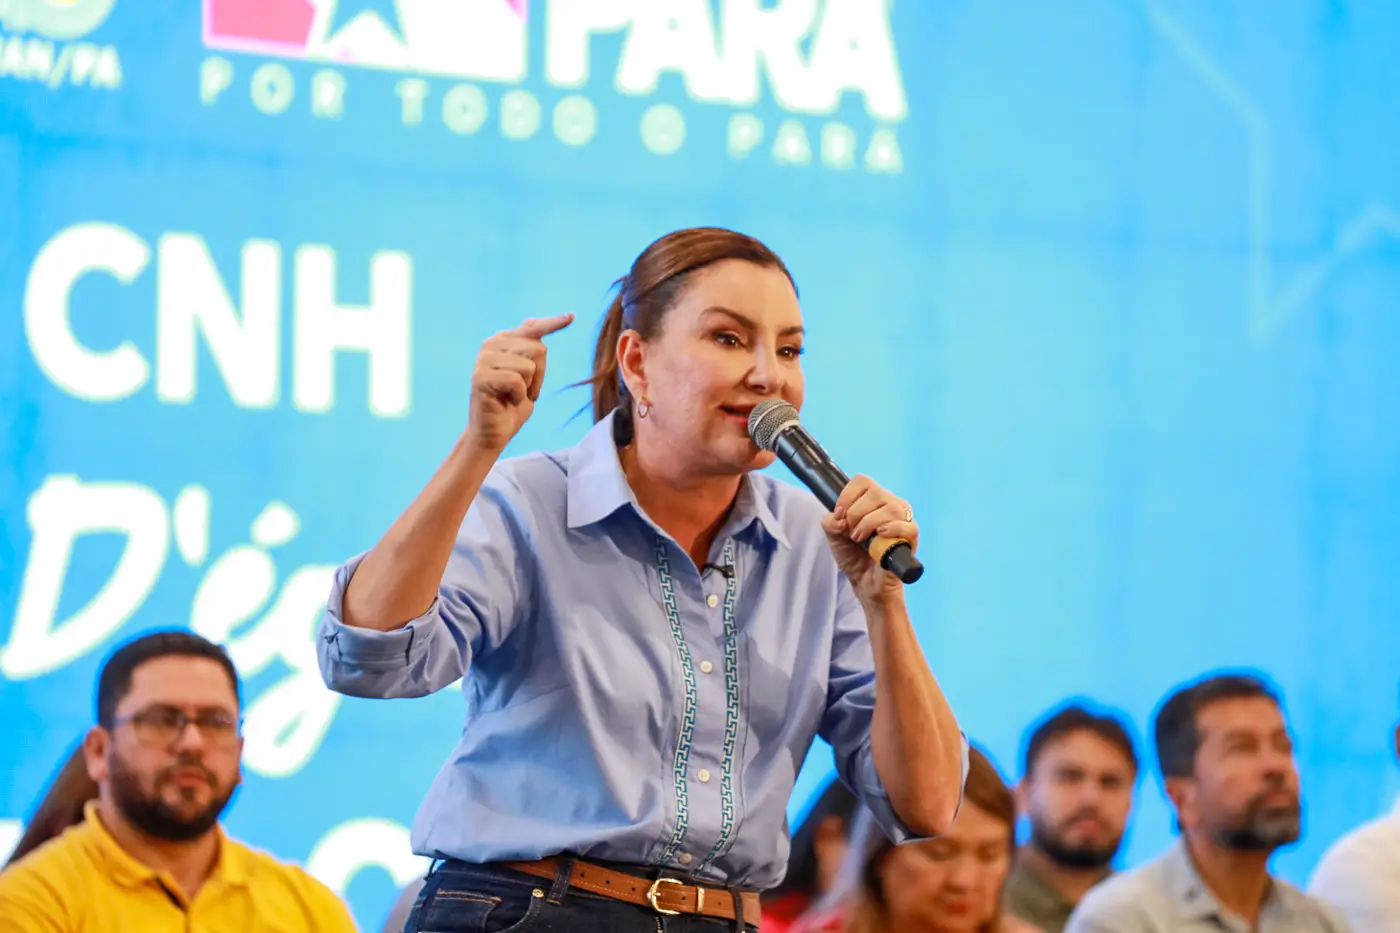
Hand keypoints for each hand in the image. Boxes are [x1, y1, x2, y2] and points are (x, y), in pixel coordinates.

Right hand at [463, 314, 573, 451]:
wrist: (493, 432)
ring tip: (512, 395)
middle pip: (538, 349)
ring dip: (528, 387)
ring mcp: (484, 359)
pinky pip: (516, 381)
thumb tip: (537, 325)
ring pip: (528, 366)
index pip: (533, 327)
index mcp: (503, 340)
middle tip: (523, 390)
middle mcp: (491, 344)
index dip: (553, 323)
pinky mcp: (480, 377)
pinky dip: (518, 396)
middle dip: (539, 375)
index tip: (572, 317)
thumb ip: (530, 350)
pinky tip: (505, 401)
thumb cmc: (512, 403)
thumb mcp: (528, 374)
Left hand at [820, 475, 917, 603]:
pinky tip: (880, 535)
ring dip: (869, 523)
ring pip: (891, 508)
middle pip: (875, 492)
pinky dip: (892, 529)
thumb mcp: (834, 536)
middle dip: (856, 513)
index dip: (847, 496)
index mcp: (871, 499)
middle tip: (851, 533)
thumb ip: (830, 522)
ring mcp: (903, 520)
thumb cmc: (853, 555)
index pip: (862, 481)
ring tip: (861, 539)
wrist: (864, 581)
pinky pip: (908, 526)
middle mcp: (889, 504)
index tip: (839, 514)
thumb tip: (839, 518)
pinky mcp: (911, 538)